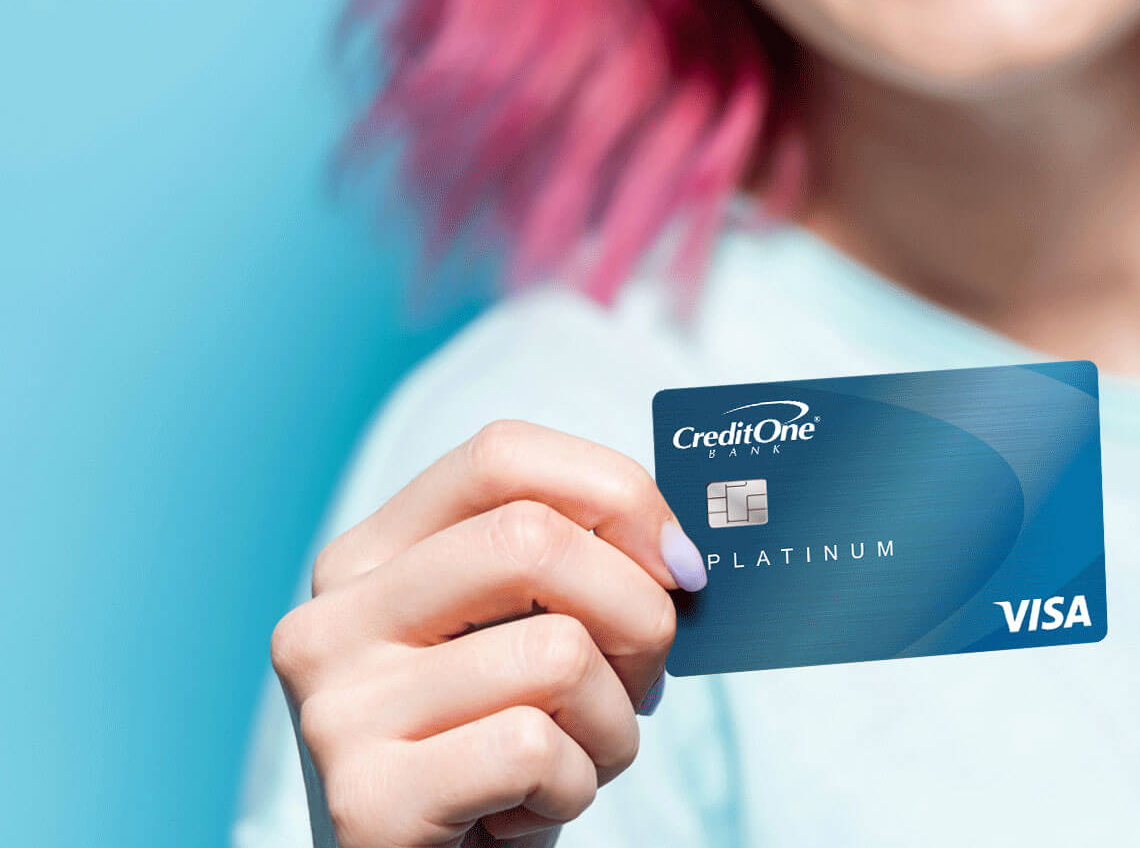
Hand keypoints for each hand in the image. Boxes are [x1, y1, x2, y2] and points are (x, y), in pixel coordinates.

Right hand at [269, 420, 710, 846]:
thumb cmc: (496, 760)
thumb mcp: (524, 643)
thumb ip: (572, 574)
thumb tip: (680, 548)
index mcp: (368, 561)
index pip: (499, 455)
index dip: (615, 492)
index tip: (677, 562)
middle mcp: (331, 621)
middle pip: (534, 540)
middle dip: (638, 612)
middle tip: (643, 679)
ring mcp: (337, 711)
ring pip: (557, 655)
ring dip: (613, 725)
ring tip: (574, 762)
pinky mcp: (366, 800)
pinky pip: (537, 750)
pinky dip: (575, 788)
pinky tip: (526, 812)